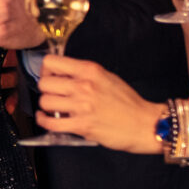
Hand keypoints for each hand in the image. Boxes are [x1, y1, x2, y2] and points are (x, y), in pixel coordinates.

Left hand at [33, 56, 164, 153]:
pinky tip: (47, 118)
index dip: (46, 70)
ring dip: (47, 106)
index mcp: (90, 71)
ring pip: (45, 102)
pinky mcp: (81, 126)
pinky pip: (50, 123)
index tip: (50, 76)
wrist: (144, 124)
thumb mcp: (107, 77)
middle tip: (53, 94)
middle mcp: (84, 86)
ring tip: (54, 107)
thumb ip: (84, 74)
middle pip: (44, 83)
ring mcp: (81, 107)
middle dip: (46, 89)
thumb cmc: (128, 103)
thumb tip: (62, 74)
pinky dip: (44, 121)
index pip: (51, 62)